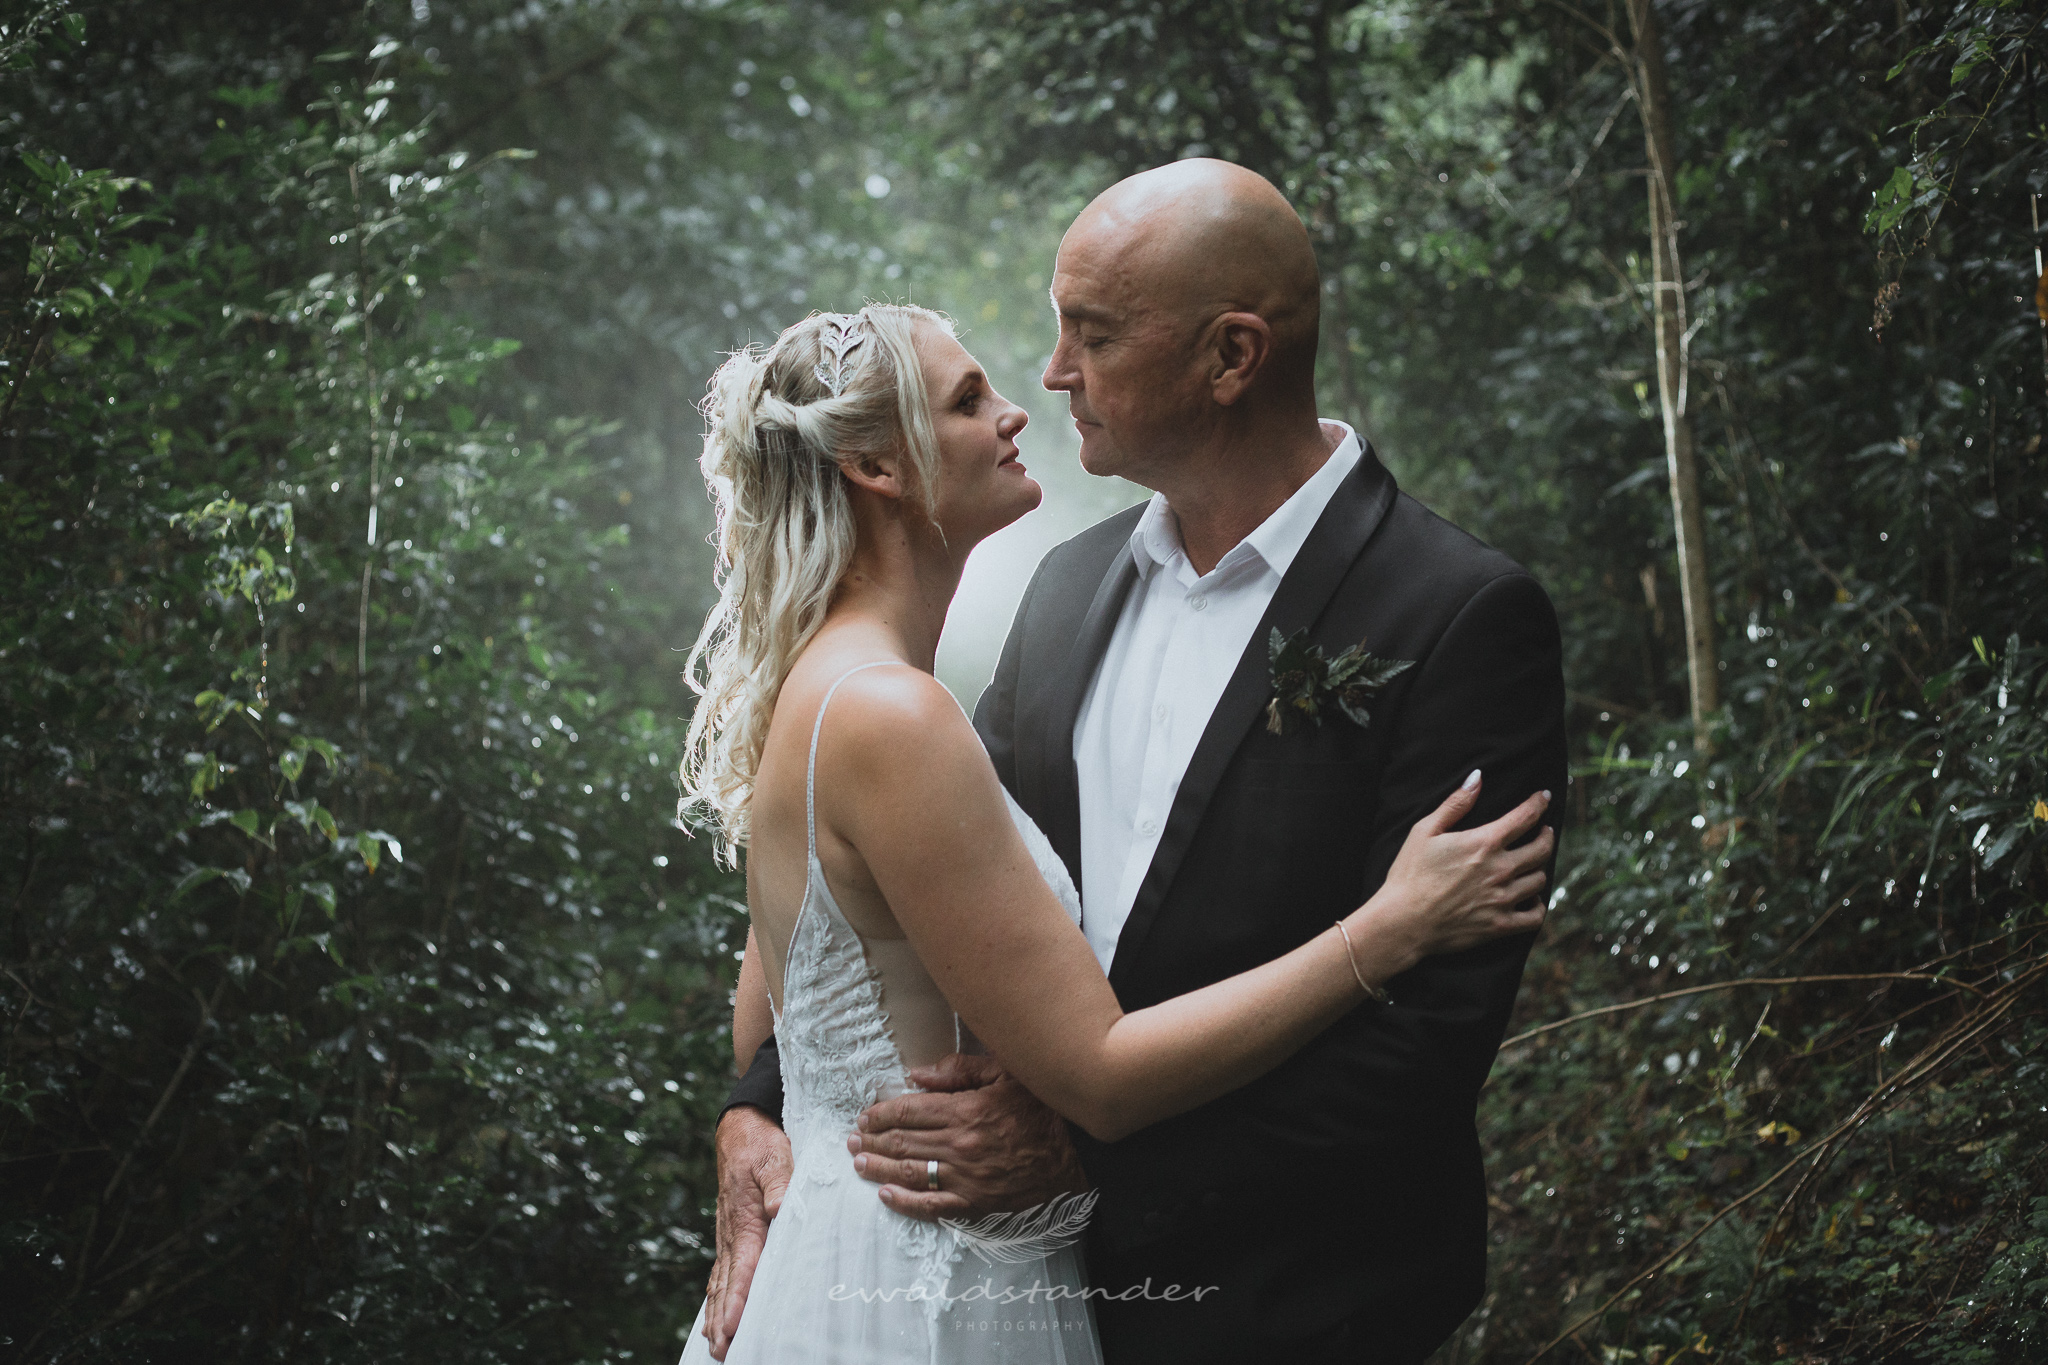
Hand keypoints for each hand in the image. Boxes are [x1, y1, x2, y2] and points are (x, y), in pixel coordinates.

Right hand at [702, 1105, 791, 1360]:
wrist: (740, 1132)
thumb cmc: (761, 1146)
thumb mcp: (775, 1158)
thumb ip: (780, 1183)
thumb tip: (781, 1207)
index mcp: (746, 1219)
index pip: (743, 1266)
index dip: (739, 1298)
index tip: (734, 1324)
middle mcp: (732, 1234)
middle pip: (726, 1285)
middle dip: (723, 1320)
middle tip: (722, 1352)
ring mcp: (727, 1236)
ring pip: (720, 1284)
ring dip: (717, 1316)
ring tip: (716, 1347)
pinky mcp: (729, 1235)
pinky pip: (720, 1274)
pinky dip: (715, 1299)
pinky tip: (713, 1319)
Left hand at [849, 1053, 1089, 1220]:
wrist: (1081, 1156)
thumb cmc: (1045, 1110)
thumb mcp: (1008, 1073)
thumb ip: (961, 1070)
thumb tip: (917, 1076)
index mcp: (966, 1111)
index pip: (909, 1112)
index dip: (882, 1114)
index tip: (865, 1115)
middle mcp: (961, 1146)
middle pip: (903, 1144)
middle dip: (872, 1141)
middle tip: (852, 1139)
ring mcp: (967, 1179)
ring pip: (911, 1174)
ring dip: (879, 1169)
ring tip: (858, 1163)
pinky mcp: (977, 1205)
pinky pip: (933, 1207)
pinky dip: (906, 1203)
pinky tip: (886, 1197)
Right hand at [1361, 771, 1553, 971]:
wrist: (1403, 922)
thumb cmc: (1409, 874)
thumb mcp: (1425, 831)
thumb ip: (1455, 804)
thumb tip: (1477, 777)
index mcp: (1484, 843)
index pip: (1525, 817)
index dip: (1539, 803)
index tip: (1545, 797)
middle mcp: (1501, 869)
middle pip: (1542, 848)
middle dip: (1546, 836)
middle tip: (1544, 831)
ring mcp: (1503, 899)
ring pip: (1539, 880)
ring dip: (1539, 868)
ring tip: (1532, 864)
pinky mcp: (1500, 925)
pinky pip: (1535, 916)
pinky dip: (1538, 905)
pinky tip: (1531, 898)